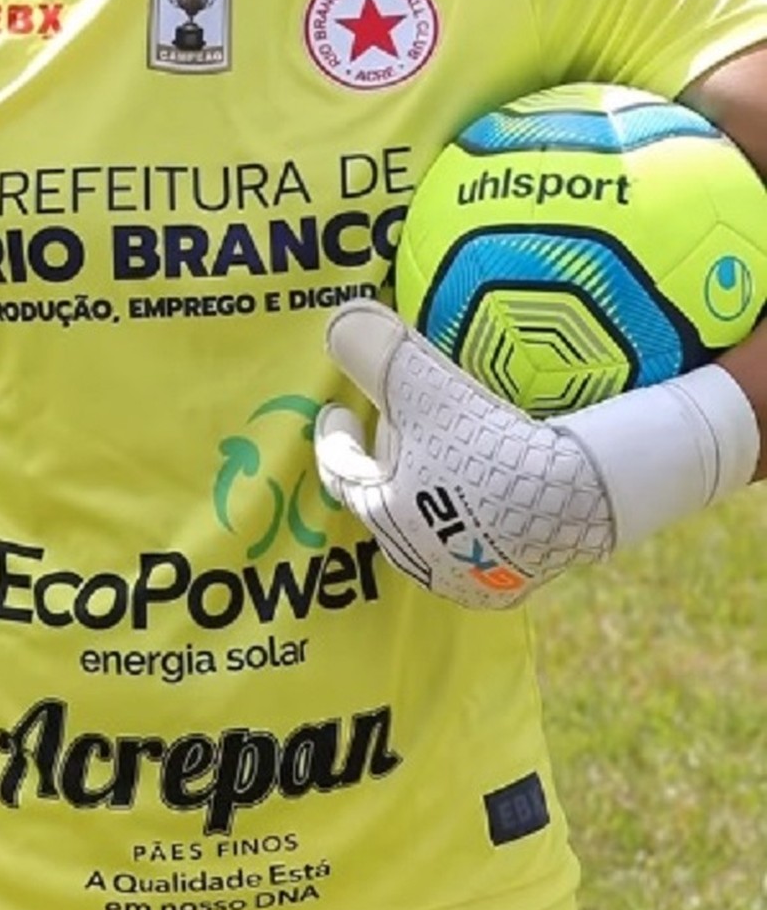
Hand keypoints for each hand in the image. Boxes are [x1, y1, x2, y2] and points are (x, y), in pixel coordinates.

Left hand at [314, 300, 615, 608]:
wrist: (573, 501)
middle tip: (395, 423)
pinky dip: (470, 513)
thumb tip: (339, 325)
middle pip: (385, 499)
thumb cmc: (484, 445)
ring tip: (441, 454)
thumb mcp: (422, 387)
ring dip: (428, 489)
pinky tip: (486, 489)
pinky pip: (476, 544)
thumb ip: (374, 351)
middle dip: (385, 461)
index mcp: (385, 513)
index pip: (341, 472)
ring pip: (429, 524)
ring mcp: (465, 577)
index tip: (338, 412)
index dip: (336, 438)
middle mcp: (417, 556)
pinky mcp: (511, 585)